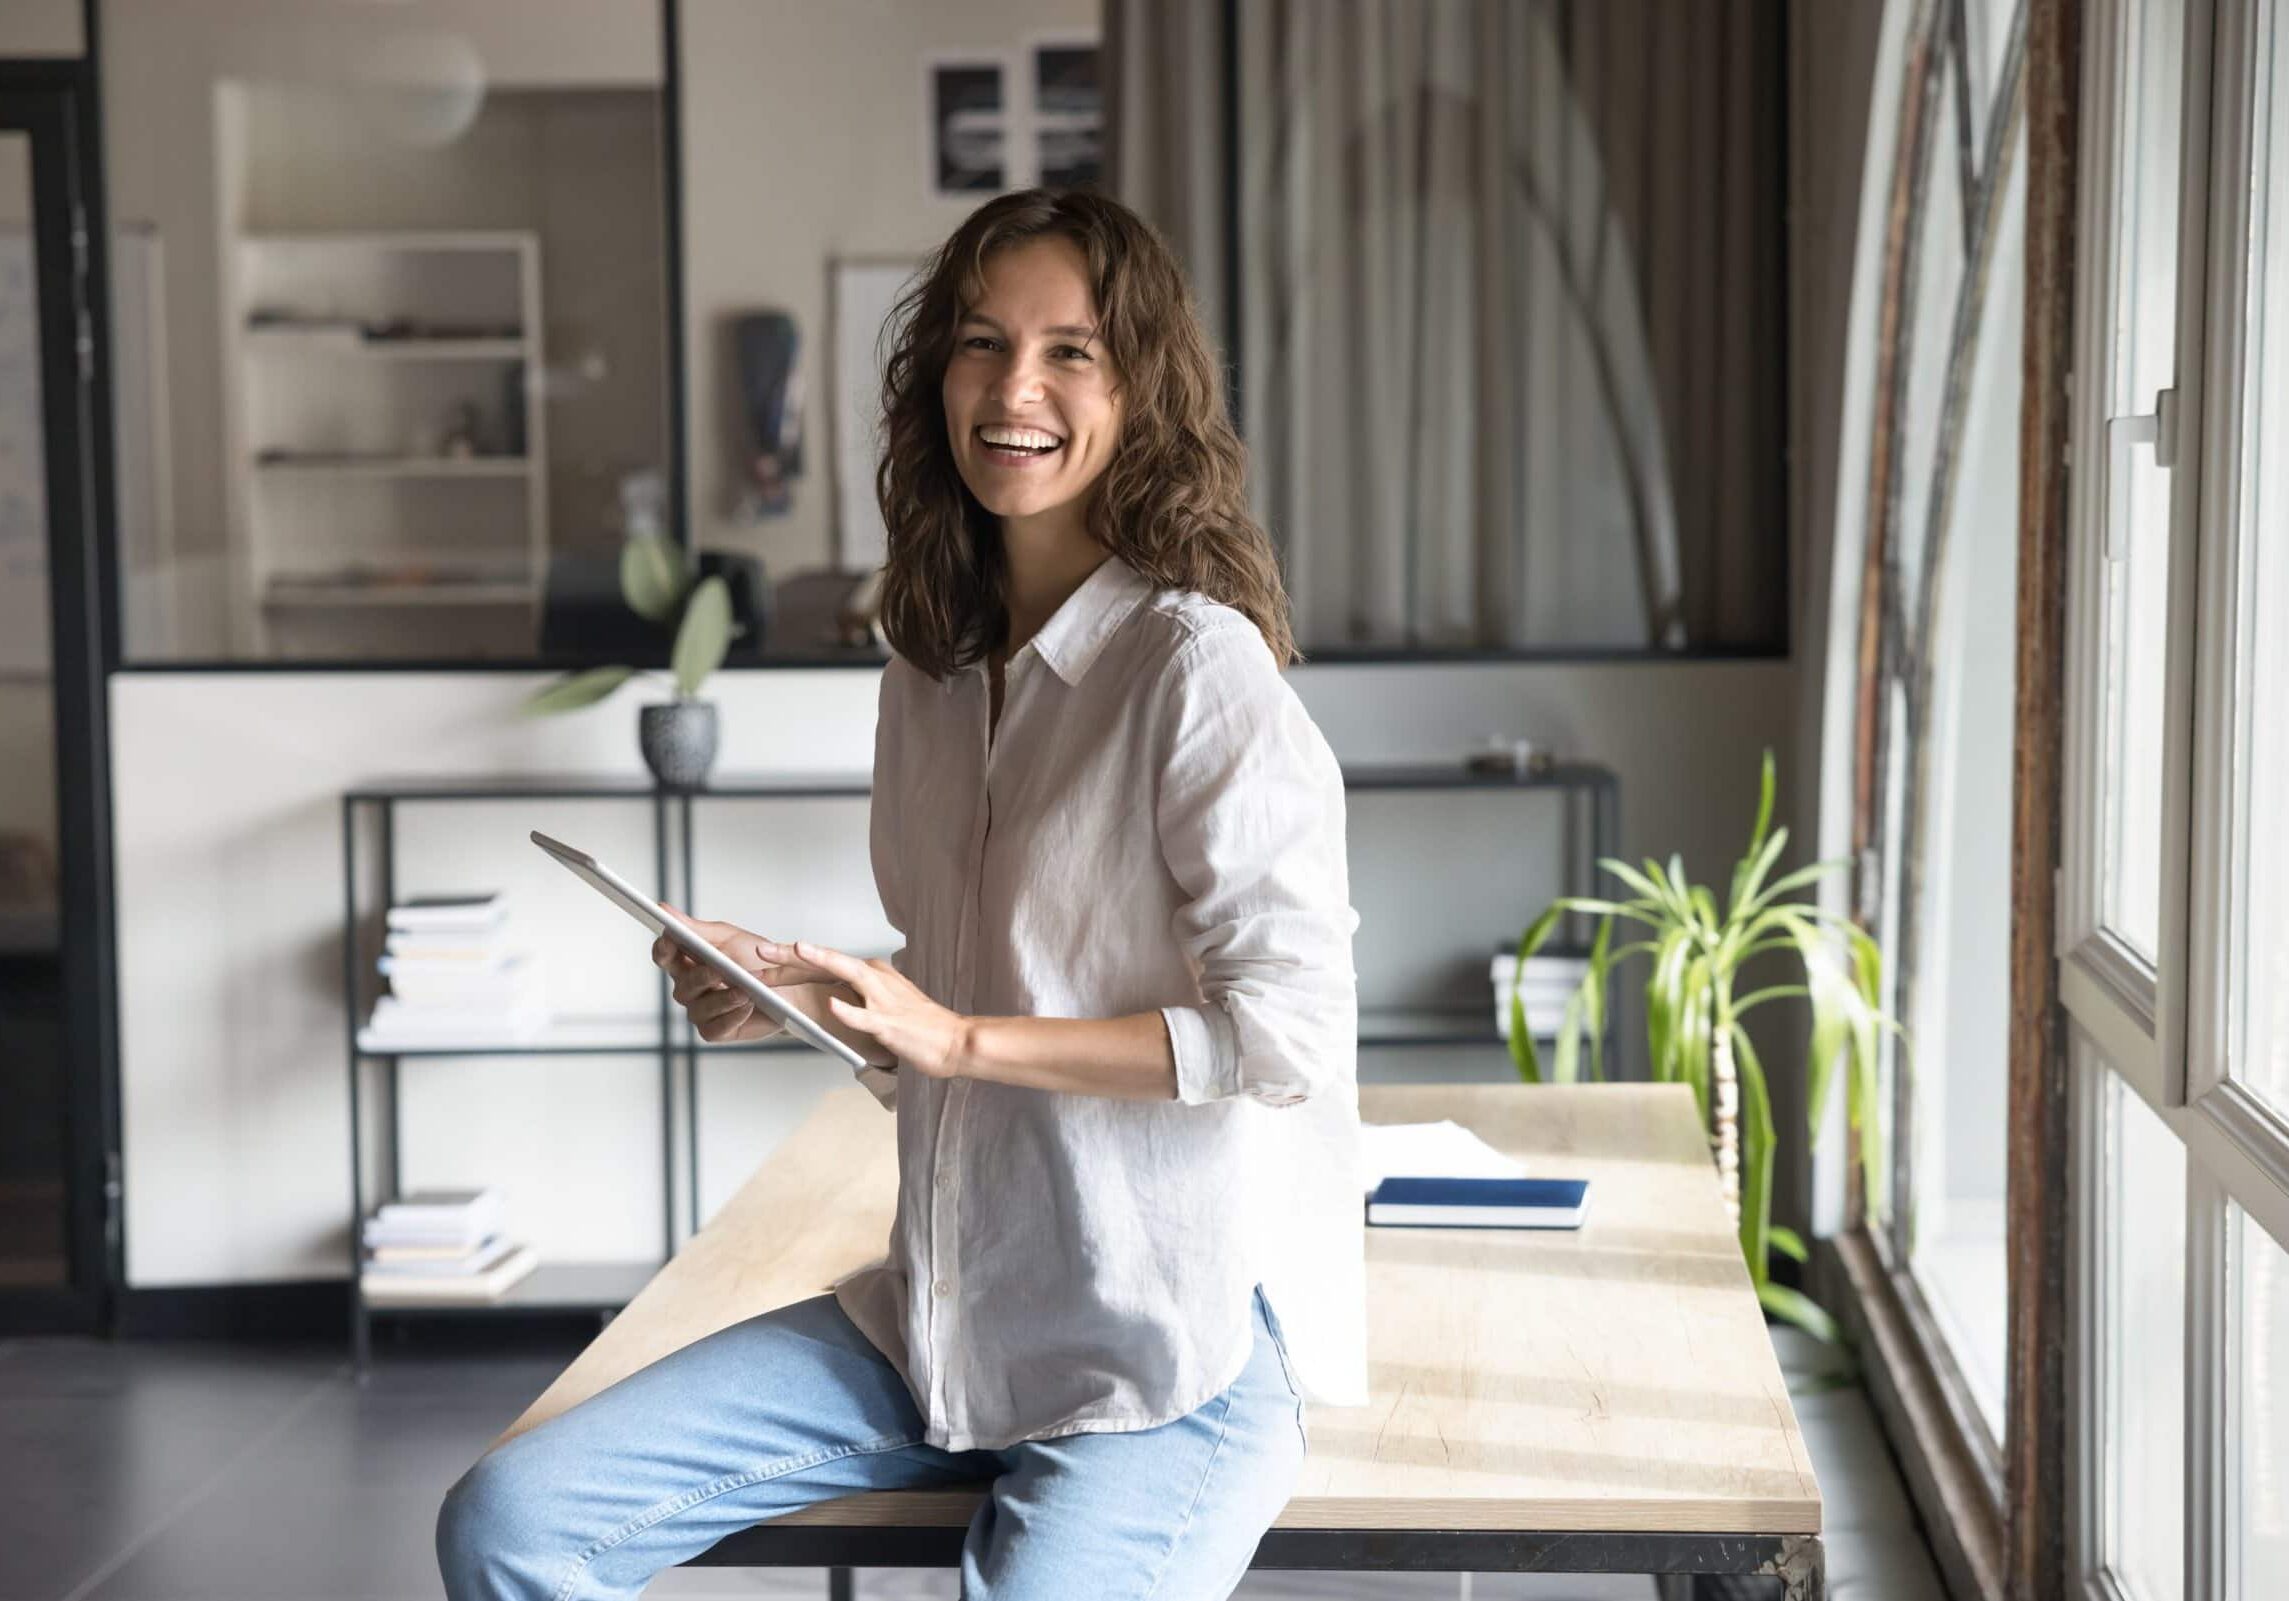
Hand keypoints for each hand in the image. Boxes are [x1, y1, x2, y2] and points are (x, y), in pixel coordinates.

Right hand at [650, 903, 841, 1044]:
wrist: (789, 987)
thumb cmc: (756, 960)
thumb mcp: (728, 938)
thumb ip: (696, 929)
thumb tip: (664, 909)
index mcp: (688, 962)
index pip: (664, 956)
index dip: (663, 949)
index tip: (670, 938)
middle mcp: (690, 988)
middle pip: (682, 985)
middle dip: (701, 977)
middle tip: (719, 970)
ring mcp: (701, 1011)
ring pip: (699, 1008)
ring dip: (725, 997)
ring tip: (746, 990)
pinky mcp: (716, 1031)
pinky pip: (715, 1027)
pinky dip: (733, 1015)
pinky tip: (748, 1005)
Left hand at [783, 939, 971, 1079]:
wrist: (955, 1041)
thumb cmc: (920, 1026)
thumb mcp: (885, 1004)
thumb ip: (857, 998)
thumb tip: (827, 999)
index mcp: (872, 975)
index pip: (826, 963)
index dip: (793, 960)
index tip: (765, 958)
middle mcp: (876, 980)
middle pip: (829, 961)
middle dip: (793, 955)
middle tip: (762, 950)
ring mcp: (883, 1000)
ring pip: (848, 974)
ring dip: (822, 960)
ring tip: (796, 951)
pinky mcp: (891, 1024)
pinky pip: (866, 1017)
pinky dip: (849, 1011)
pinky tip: (833, 1006)